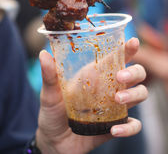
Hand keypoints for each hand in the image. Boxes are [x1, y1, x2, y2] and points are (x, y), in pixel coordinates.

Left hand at [37, 38, 147, 153]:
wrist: (53, 142)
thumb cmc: (52, 112)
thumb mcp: (49, 93)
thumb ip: (49, 75)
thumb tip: (43, 54)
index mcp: (95, 75)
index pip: (116, 58)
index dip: (127, 49)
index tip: (133, 41)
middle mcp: (109, 88)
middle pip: (136, 74)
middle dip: (134, 72)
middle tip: (121, 77)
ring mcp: (114, 107)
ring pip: (140, 94)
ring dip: (134, 95)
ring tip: (117, 99)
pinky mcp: (116, 125)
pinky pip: (133, 125)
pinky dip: (129, 127)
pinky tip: (114, 129)